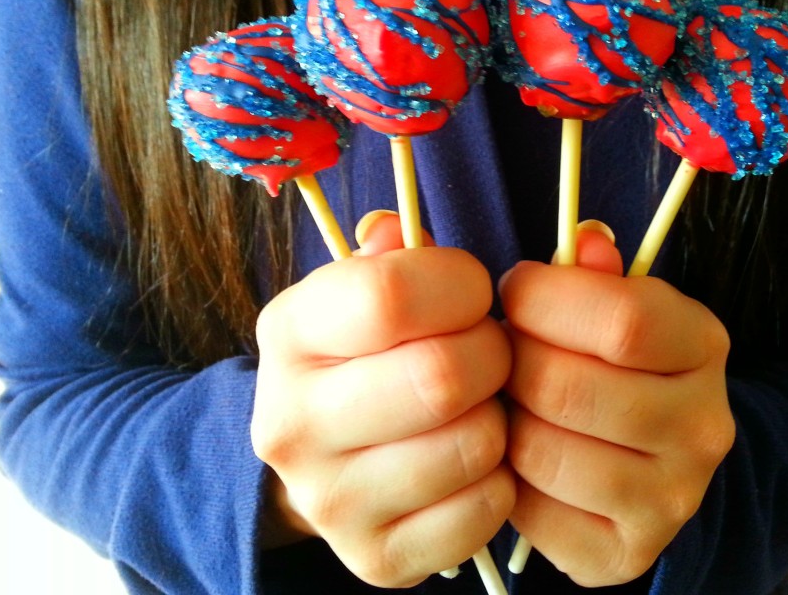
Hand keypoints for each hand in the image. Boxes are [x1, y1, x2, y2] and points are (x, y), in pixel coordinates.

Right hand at [251, 212, 514, 586]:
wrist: (325, 456)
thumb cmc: (367, 354)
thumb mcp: (363, 288)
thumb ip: (394, 252)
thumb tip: (396, 230)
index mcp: (288, 333)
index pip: (391, 294)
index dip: (460, 284)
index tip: (472, 292)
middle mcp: (289, 421)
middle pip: (441, 375)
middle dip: (492, 353)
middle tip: (488, 350)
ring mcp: (328, 501)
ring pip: (473, 444)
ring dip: (499, 418)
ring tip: (479, 405)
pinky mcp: (374, 558)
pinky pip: (483, 511)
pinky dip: (499, 482)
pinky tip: (473, 462)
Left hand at [501, 222, 734, 585]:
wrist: (655, 459)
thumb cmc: (615, 362)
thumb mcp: (617, 303)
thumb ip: (594, 273)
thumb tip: (586, 238)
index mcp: (703, 347)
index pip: (623, 319)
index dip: (544, 298)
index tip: (516, 290)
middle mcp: (702, 427)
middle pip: (566, 387)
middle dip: (513, 360)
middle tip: (506, 352)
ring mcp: (671, 500)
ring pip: (541, 450)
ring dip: (506, 420)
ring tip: (514, 403)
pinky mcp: (626, 553)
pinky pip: (531, 512)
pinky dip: (508, 481)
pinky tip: (521, 457)